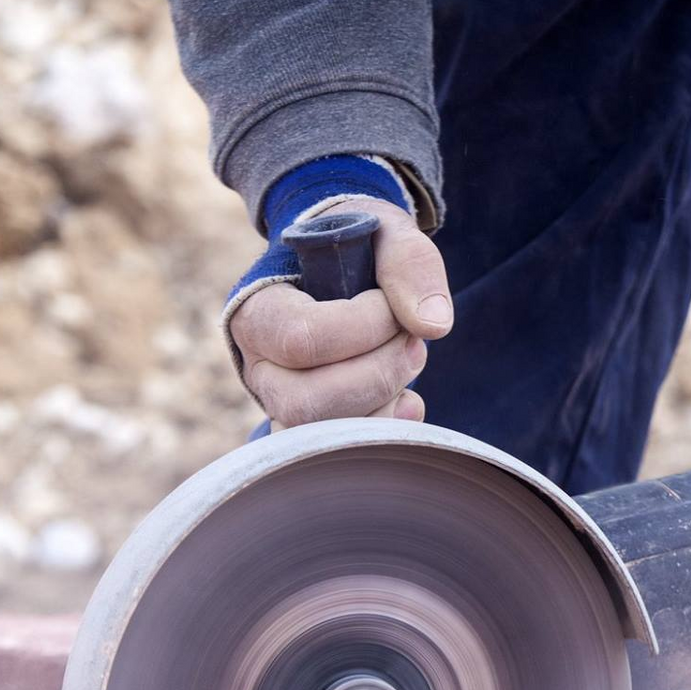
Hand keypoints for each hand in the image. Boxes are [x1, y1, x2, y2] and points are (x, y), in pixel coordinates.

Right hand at [228, 198, 452, 425]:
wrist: (350, 270)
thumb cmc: (360, 250)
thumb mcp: (386, 234)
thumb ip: (409, 264)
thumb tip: (432, 325)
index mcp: (257, 311)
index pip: (302, 338)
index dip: (363, 327)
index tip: (389, 303)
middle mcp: (259, 367)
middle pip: (306, 402)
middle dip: (378, 374)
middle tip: (412, 341)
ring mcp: (283, 406)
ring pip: (324, 437)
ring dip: (385, 402)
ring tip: (409, 358)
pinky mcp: (315, 432)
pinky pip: (344, 455)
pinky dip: (386, 432)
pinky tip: (408, 401)